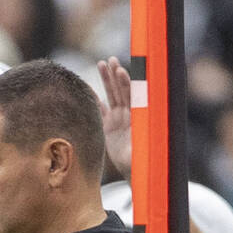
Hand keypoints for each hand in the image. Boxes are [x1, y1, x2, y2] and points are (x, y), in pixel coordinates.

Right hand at [97, 56, 131, 179]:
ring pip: (112, 95)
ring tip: (102, 64)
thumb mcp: (144, 148)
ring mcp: (119, 119)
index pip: (134, 94)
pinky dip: (95, 100)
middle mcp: (130, 114)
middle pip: (122, 90)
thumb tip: (142, 125)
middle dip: (116, 75)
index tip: (120, 71)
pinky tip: (88, 88)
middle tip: (110, 61)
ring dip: (107, 80)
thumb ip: (141, 136)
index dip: (127, 82)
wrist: (135, 171)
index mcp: (139, 116)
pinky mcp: (109, 127)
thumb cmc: (143, 161)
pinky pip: (101, 110)